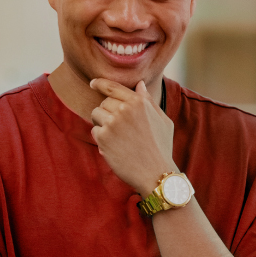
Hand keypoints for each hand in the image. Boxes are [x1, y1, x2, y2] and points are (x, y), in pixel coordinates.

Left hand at [88, 78, 176, 195]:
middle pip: (104, 102)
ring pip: (96, 114)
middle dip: (108, 111)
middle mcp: (125, 109)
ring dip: (102, 123)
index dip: (100, 83)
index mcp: (139, 102)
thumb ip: (148, 101)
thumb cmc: (161, 147)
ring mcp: (113, 122)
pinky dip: (101, 138)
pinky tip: (114, 147)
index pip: (112, 87)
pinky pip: (94, 131)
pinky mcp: (104, 137)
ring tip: (116, 137)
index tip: (93, 83)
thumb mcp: (162, 120)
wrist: (155, 173)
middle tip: (119, 127)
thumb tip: (139, 84)